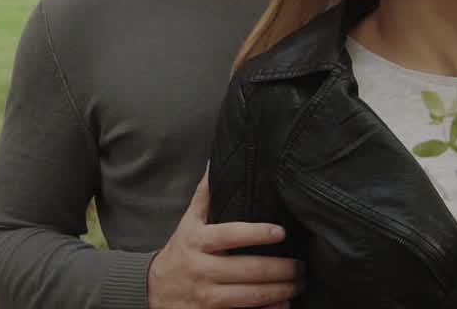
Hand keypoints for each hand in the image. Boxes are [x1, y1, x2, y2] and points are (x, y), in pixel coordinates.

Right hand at [147, 172, 303, 308]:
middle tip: (302, 266)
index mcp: (197, 241)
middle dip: (281, 269)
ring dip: (281, 291)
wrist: (154, 290)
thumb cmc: (181, 251)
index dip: (257, 234)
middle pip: (248, 270)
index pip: (230, 235)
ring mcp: (206, 296)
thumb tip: (215, 162)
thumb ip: (204, 195)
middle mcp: (201, 269)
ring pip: (251, 296)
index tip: (280, 232)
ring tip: (299, 283)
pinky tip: (284, 305)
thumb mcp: (188, 223)